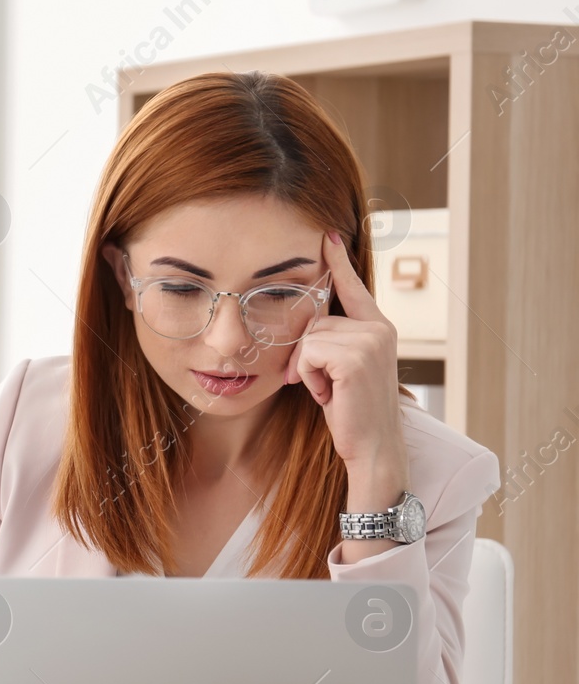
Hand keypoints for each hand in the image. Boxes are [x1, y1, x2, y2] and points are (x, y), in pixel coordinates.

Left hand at [284, 231, 407, 477]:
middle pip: (315, 320)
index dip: (338, 261)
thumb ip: (332, 342)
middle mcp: (378, 328)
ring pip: (308, 338)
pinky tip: (329, 395)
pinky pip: (308, 354)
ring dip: (307, 369)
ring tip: (330, 391)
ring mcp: (370, 340)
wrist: (371, 448)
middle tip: (323, 385)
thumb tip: (305, 324)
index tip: (327, 235)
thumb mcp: (341, 370)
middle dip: (305, 355)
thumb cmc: (351, 412)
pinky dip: (308, 378)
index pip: (353, 287)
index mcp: (378, 328)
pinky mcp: (355, 357)